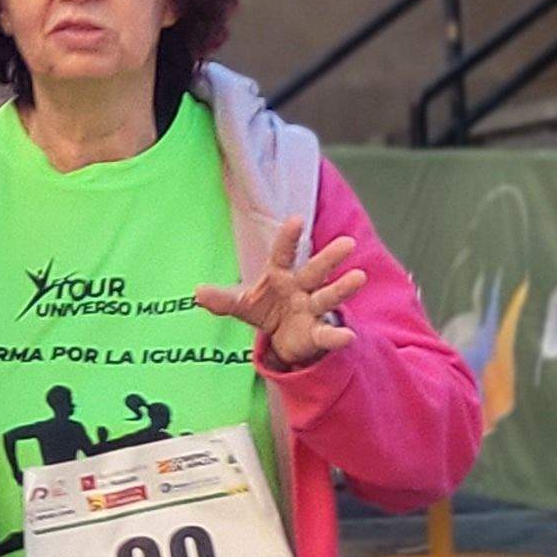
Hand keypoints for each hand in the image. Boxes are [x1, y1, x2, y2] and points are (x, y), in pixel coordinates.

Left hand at [194, 218, 362, 367]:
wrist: (283, 336)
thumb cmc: (265, 308)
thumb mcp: (242, 303)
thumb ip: (222, 299)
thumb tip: (197, 292)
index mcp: (280, 274)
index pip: (283, 253)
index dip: (289, 237)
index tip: (297, 220)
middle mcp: (301, 287)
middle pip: (315, 270)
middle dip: (330, 258)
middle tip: (347, 243)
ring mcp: (311, 308)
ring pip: (328, 296)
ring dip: (343, 288)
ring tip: (359, 277)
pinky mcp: (317, 333)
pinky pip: (327, 334)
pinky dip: (337, 336)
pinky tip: (348, 336)